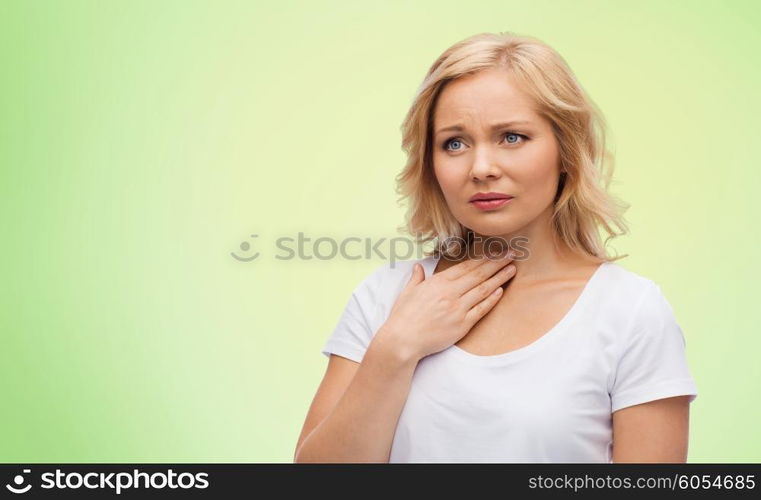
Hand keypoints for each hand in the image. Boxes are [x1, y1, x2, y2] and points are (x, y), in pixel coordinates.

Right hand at [379, 253, 516, 360]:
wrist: (403, 340)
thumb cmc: (403, 316)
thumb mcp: (407, 292)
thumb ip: (417, 278)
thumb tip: (418, 267)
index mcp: (438, 282)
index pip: (466, 267)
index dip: (483, 258)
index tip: (495, 252)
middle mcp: (450, 293)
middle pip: (478, 274)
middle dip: (497, 263)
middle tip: (512, 254)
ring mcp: (458, 308)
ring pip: (483, 289)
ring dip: (499, 278)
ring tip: (512, 269)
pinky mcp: (462, 324)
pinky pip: (481, 309)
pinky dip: (492, 299)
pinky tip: (500, 291)